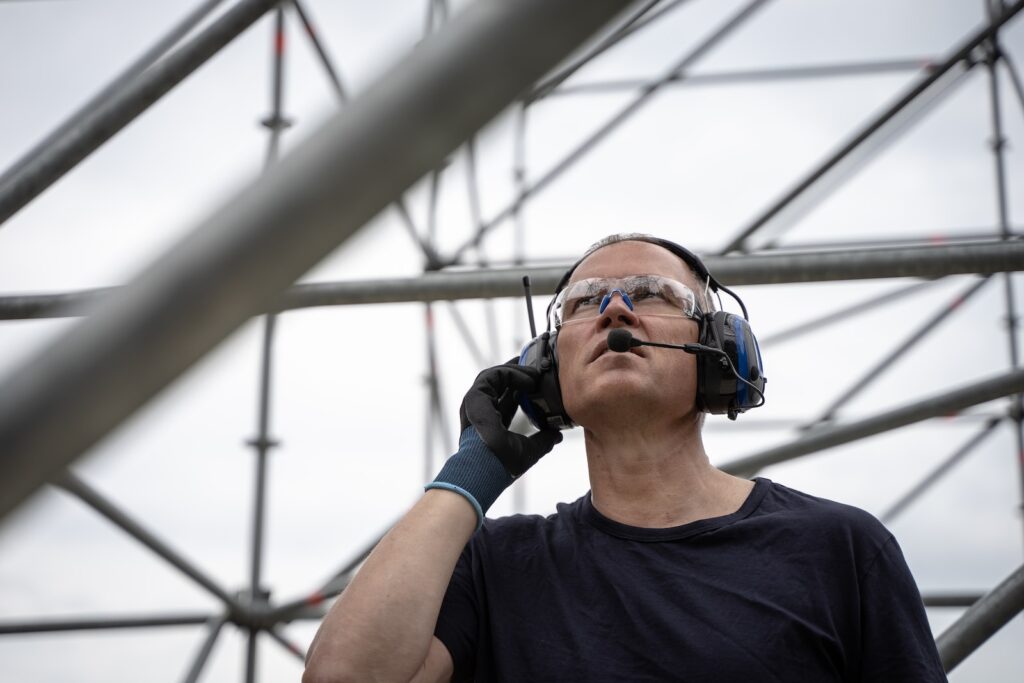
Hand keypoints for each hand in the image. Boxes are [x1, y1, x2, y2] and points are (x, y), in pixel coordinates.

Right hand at [459, 358, 562, 476]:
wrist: (487, 470)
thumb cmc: (502, 465)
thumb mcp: (528, 450)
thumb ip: (543, 440)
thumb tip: (557, 434)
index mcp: (492, 421)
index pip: (507, 396)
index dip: (521, 386)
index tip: (536, 379)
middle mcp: (482, 409)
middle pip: (499, 381)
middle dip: (518, 371)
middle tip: (536, 367)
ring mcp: (476, 403)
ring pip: (495, 375)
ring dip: (516, 371)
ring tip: (535, 373)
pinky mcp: (475, 397)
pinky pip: (493, 376)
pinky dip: (511, 373)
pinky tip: (528, 379)